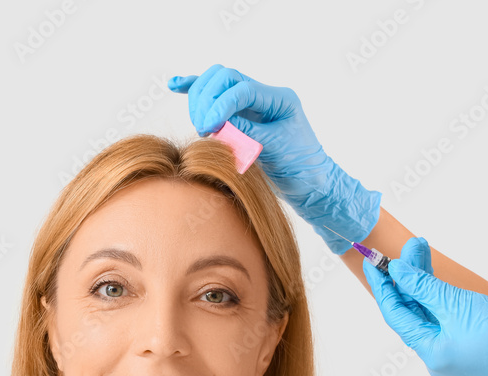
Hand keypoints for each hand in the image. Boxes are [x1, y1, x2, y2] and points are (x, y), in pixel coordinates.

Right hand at [167, 64, 381, 252]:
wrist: (312, 186)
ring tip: (201, 126)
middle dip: (207, 99)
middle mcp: (265, 96)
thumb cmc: (301, 172)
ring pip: (217, 83)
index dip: (220, 105)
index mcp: (280, 99)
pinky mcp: (240, 116)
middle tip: (204, 129)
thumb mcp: (274, 152)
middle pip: (225, 77)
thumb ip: (246, 134)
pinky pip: (215, 96)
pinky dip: (195, 90)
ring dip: (201, 99)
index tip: (207, 129)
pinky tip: (176, 84)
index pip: (241, 89)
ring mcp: (252, 104)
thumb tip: (216, 123)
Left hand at [363, 237, 487, 375]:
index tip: (373, 259)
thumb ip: (425, 287)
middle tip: (409, 245)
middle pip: (410, 310)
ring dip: (423, 280)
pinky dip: (437, 293)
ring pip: (426, 310)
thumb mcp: (460, 305)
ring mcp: (450, 351)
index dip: (383, 284)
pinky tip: (433, 273)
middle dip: (407, 275)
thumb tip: (397, 271)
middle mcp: (434, 355)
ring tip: (421, 247)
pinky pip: (442, 315)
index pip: (394, 313)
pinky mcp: (465, 344)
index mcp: (429, 351)